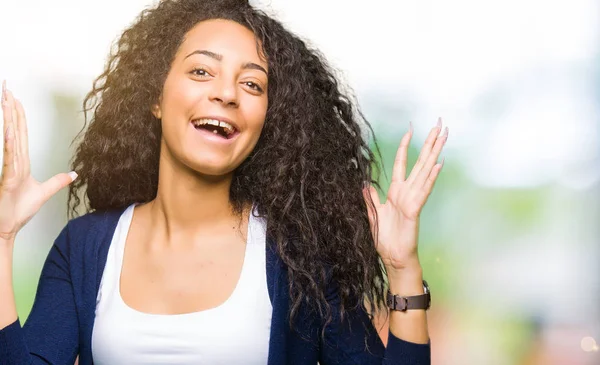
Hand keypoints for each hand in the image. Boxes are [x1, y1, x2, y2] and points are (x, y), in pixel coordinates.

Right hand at [0, 81, 77, 241]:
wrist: (5, 228)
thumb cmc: (17, 211)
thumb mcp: (44, 193)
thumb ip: (58, 181)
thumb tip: (74, 174)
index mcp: (20, 162)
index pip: (21, 133)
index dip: (18, 115)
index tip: (14, 98)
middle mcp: (13, 161)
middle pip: (14, 129)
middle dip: (10, 108)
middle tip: (7, 87)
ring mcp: (9, 168)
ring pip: (11, 138)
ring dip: (9, 119)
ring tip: (6, 99)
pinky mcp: (8, 178)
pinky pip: (9, 158)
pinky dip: (11, 144)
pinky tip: (11, 131)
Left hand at [363, 118, 447, 271]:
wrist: (392, 258)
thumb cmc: (386, 239)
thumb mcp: (374, 216)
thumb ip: (371, 200)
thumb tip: (365, 184)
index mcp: (396, 191)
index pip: (401, 163)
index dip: (404, 146)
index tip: (410, 129)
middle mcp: (407, 192)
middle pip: (420, 162)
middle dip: (430, 142)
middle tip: (440, 124)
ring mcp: (413, 199)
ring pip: (425, 171)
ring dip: (434, 153)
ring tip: (444, 136)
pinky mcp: (414, 209)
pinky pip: (423, 191)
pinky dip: (430, 177)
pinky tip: (438, 164)